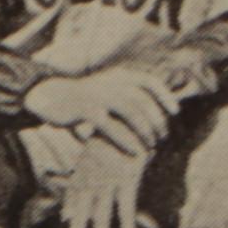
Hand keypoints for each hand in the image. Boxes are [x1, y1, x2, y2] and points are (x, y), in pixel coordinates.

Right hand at [24, 65, 177, 158]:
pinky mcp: (86, 109)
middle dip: (157, 120)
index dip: (164, 95)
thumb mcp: (109, 90)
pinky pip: (110, 125)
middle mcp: (110, 82)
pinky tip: (134, 152)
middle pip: (143, 99)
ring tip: (151, 146)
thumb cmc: (87, 99)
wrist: (52, 97)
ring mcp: (98, 94)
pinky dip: (125, 139)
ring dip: (145, 130)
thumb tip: (158, 112)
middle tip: (161, 137)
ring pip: (130, 111)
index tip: (175, 112)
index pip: (148, 80)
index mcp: (118, 75)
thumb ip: (129, 97)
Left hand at [59, 134, 152, 227]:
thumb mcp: (85, 169)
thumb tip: (64, 217)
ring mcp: (108, 180)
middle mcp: (91, 181)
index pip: (73, 211)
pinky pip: (125, 206)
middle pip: (82, 216)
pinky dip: (126, 225)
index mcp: (81, 179)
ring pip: (102, 216)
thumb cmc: (104, 145)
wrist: (122, 116)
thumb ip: (74, 193)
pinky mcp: (126, 177)